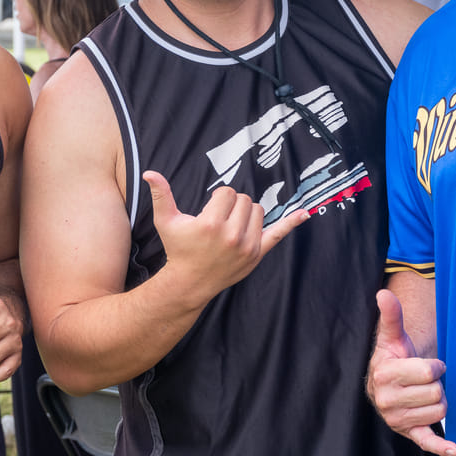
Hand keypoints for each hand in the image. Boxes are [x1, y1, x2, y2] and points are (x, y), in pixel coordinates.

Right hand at [145, 170, 306, 307]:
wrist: (190, 282)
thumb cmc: (178, 249)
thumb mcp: (167, 222)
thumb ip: (161, 195)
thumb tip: (149, 173)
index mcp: (211, 224)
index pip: (227, 193)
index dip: (217, 199)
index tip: (209, 213)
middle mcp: (232, 235)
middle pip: (244, 199)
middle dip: (232, 205)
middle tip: (218, 221)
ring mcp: (247, 246)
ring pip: (258, 211)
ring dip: (246, 213)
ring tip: (230, 227)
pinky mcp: (257, 254)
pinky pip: (278, 234)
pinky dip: (292, 223)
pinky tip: (305, 213)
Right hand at [367, 289, 455, 455]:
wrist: (386, 383)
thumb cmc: (394, 358)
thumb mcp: (392, 337)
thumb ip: (391, 316)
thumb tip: (383, 294)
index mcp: (384, 375)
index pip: (428, 372)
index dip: (434, 366)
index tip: (428, 365)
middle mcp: (386, 401)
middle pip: (436, 393)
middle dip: (436, 384)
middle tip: (425, 381)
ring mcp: (397, 420)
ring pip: (439, 411)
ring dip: (439, 401)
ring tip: (425, 394)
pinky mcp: (408, 434)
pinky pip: (426, 443)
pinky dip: (441, 447)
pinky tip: (455, 448)